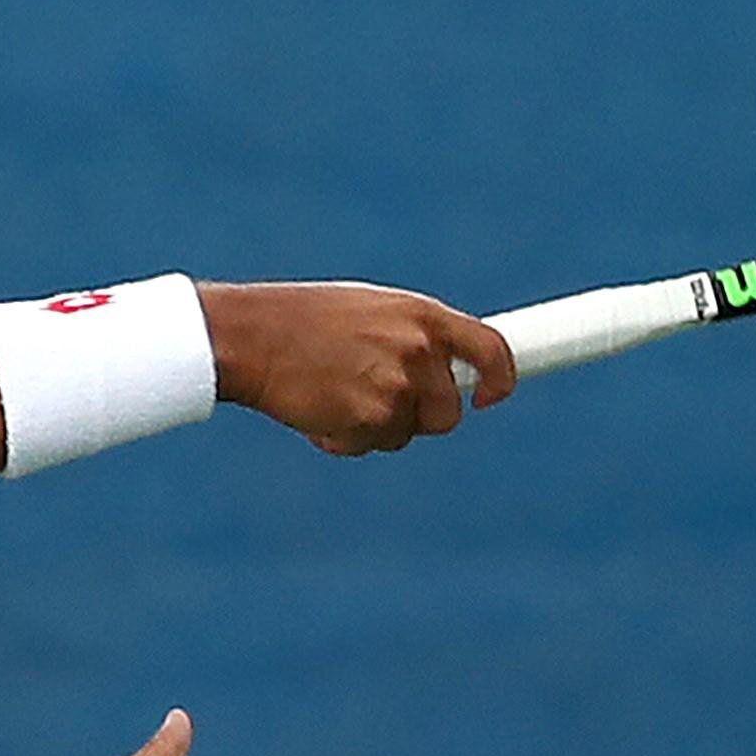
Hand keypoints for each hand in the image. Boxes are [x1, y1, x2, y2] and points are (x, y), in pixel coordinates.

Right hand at [198, 280, 516, 454]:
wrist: (255, 337)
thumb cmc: (305, 320)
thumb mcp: (372, 311)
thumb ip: (413, 337)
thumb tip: (443, 372)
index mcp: (423, 316)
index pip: (491, 350)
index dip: (500, 380)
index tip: (489, 397)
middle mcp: (418, 350)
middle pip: (448, 413)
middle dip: (419, 416)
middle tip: (376, 399)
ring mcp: (397, 387)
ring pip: (407, 433)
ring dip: (378, 426)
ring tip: (337, 393)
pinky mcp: (372, 419)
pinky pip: (372, 444)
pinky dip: (347, 438)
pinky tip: (319, 409)